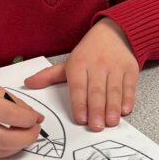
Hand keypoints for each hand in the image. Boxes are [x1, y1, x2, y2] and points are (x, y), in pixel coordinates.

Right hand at [0, 74, 43, 156]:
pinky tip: (8, 140)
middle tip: (35, 131)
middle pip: (4, 139)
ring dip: (17, 146)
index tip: (36, 118)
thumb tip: (34, 116)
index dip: (28, 119)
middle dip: (27, 137)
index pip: (7, 115)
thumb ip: (9, 100)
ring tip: (24, 135)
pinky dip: (2, 149)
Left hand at [24, 18, 137, 132]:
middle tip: (96, 126)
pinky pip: (129, 86)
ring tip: (111, 122)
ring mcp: (115, 66)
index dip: (80, 103)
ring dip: (113, 107)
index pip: (78, 86)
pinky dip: (128, 99)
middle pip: (96, 90)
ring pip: (113, 90)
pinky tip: (125, 110)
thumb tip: (28, 84)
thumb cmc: (89, 53)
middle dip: (96, 109)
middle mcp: (97, 65)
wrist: (115, 32)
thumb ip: (50, 76)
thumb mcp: (69, 62)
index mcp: (79, 64)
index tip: (81, 119)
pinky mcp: (130, 69)